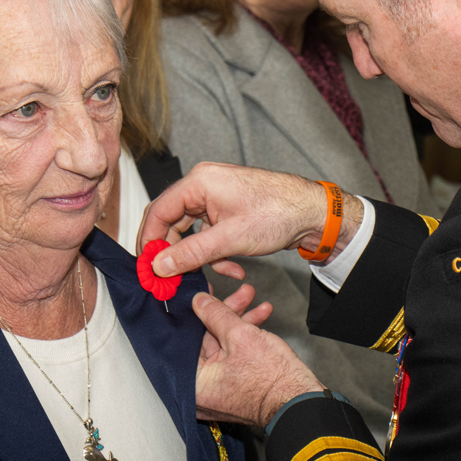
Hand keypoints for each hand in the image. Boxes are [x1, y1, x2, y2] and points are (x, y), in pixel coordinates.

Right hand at [137, 162, 363, 278]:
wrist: (313, 212)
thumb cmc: (278, 213)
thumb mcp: (229, 238)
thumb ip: (191, 252)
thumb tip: (160, 265)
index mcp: (199, 181)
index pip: (159, 211)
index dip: (149, 241)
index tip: (147, 268)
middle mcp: (204, 184)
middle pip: (172, 221)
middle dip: (174, 253)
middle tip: (170, 279)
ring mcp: (216, 196)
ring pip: (192, 231)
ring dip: (198, 257)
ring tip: (206, 278)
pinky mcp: (227, 209)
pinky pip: (209, 233)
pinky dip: (215, 253)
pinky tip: (232, 270)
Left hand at [191, 291, 323, 426]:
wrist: (301, 402)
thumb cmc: (272, 381)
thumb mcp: (241, 335)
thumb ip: (216, 314)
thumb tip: (201, 301)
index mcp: (193, 384)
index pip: (187, 339)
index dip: (200, 311)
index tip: (207, 295)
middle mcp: (201, 392)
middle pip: (207, 342)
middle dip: (227, 315)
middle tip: (240, 297)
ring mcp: (218, 392)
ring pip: (223, 348)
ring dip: (240, 324)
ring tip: (258, 306)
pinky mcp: (234, 390)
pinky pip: (233, 360)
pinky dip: (245, 342)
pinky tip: (260, 322)